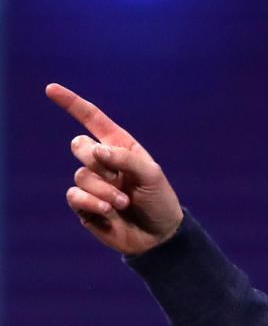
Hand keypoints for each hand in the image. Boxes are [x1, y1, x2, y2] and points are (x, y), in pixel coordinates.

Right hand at [46, 83, 183, 254]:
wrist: (159, 236)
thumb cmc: (159, 201)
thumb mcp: (152, 175)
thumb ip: (125, 158)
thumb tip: (96, 151)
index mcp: (120, 147)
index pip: (92, 120)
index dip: (72, 104)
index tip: (51, 89)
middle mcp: (104, 163)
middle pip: (79, 146)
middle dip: (97, 161)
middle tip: (120, 178)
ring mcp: (93, 184)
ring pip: (80, 175)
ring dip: (104, 190)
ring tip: (124, 202)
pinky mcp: (85, 206)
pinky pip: (74, 195)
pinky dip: (91, 202)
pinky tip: (108, 211)